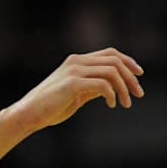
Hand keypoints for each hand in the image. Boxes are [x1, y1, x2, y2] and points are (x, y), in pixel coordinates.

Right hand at [14, 47, 143, 131]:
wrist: (27, 114)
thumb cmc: (48, 108)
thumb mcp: (75, 95)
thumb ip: (91, 88)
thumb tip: (112, 87)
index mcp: (75, 62)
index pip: (110, 53)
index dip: (128, 62)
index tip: (139, 75)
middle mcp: (75, 62)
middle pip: (115, 60)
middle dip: (131, 76)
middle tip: (138, 93)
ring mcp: (73, 71)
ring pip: (112, 71)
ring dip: (124, 87)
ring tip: (126, 103)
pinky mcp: (72, 84)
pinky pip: (102, 84)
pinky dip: (112, 94)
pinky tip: (111, 104)